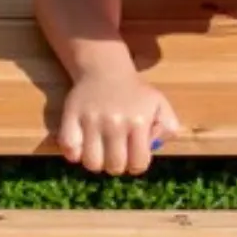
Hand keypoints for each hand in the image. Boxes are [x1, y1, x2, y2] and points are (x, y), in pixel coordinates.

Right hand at [58, 70, 180, 175]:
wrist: (106, 70)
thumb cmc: (134, 92)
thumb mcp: (160, 104)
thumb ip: (168, 127)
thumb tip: (154, 146)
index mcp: (139, 122)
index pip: (138, 164)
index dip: (136, 165)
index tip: (133, 158)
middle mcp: (115, 122)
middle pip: (114, 166)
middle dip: (117, 165)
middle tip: (116, 155)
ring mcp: (91, 120)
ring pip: (91, 162)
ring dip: (96, 162)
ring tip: (99, 152)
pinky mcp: (71, 116)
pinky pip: (68, 148)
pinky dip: (74, 154)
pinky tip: (82, 147)